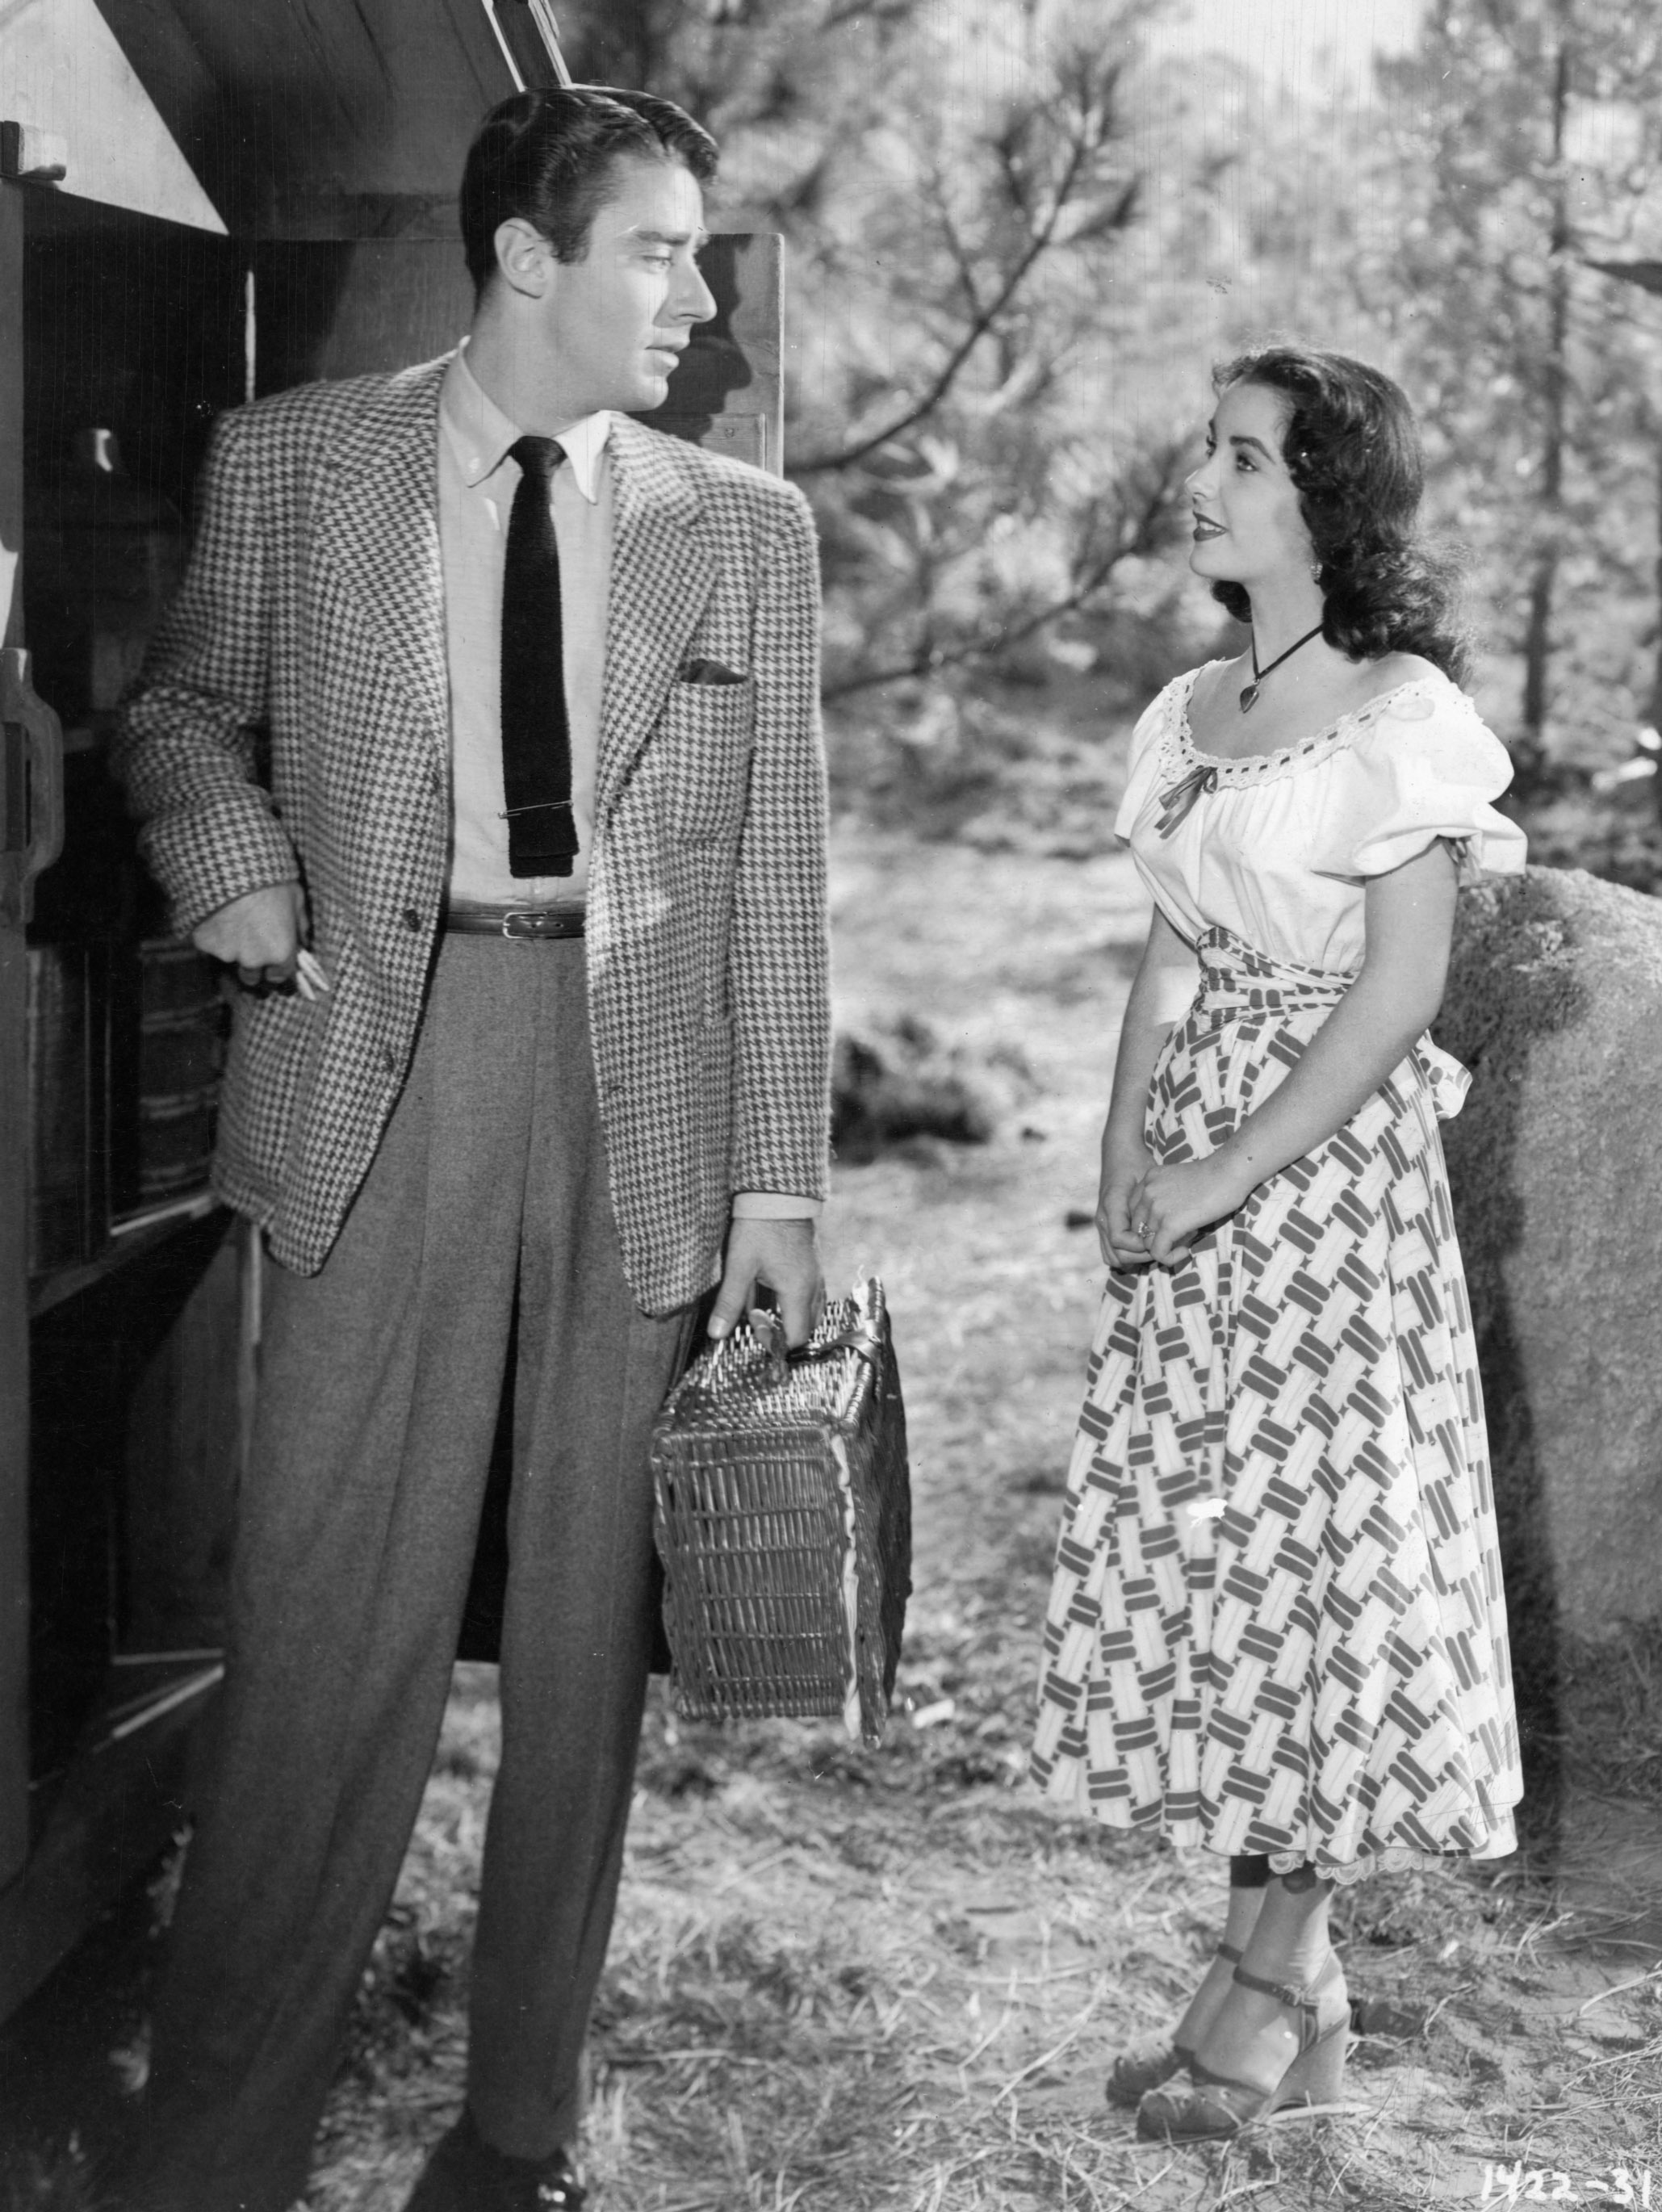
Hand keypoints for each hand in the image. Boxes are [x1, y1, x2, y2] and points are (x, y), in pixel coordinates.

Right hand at [192, 883, 307, 991]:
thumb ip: (301, 925)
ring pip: (229, 958)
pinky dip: (212, 934)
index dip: (277, 968)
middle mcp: (253, 959)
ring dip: (231, 947)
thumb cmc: (269, 878)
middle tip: (251, 940)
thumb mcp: (296, 897)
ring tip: (232, 919)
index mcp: (280, 951)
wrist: (230, 863)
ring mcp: (226, 952)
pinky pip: (209, 944)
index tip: (275, 959)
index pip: (279, 976)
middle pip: (251, 977)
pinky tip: (216, 913)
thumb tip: (305, 941)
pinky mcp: (203, 942)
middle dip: (252, 965)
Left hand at [708, 1217, 824, 1346]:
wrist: (778, 1195)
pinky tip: (776, 1294)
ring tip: (765, 1309)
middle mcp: (813, 1287)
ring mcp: (817, 1276)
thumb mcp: (739, 1265)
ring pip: (812, 1314)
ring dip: (790, 1320)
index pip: (796, 1337)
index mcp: (797, 1290)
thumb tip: (716, 1334)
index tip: (752, 1324)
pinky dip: (797, 1307)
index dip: (774, 1342)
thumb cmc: (759, 1226)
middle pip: (807, 1329)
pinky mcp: (815, 1267)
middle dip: (782, 1333)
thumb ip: (729, 1302)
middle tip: (755, 1319)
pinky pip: (813, 1298)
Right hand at [1097, 1143, 1154, 1268]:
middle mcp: (1102, 1219)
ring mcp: (1102, 1224)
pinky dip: (1127, 1256)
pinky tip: (1145, 1246)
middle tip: (1163, 1247)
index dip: (1141, 1246)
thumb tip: (1160, 1230)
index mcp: (1111, 1206)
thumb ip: (1149, 1205)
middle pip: (1117, 1255)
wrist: (1119, 1152)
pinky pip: (1111, 1252)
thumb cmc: (1136, 1163)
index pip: (1120, 1240)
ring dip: (1134, 1259)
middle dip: (1141, 1256)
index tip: (1160, 1237)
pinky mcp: (1106, 1227)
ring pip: (1112, 1258)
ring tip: (1155, 1248)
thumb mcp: (1146, 1179)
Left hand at [1125, 1153, 1250, 1267]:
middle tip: (1178, 1238)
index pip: (1134, 1211)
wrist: (1230, 1173)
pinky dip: (1170, 1258)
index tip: (1169, 1227)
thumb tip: (1161, 1228)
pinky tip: (1185, 1252)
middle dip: (1155, 1238)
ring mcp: (1156, 1208)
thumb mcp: (1178, 1181)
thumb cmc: (1213, 1178)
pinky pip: (1158, 1252)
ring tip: (1185, 1242)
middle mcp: (1147, 1192)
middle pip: (1138, 1228)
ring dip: (1165, 1247)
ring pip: (1147, 1243)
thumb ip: (1164, 1199)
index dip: (1149, 1224)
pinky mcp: (1170, 1224)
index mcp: (1148, 1179)